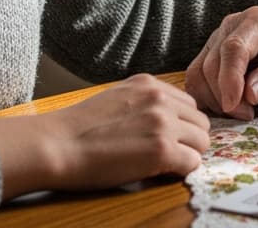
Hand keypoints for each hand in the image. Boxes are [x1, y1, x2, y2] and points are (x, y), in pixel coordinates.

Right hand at [0, 74, 209, 199]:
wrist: (56, 145)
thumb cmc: (78, 129)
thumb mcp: (117, 98)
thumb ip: (145, 102)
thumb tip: (169, 120)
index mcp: (149, 84)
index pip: (188, 104)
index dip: (182, 125)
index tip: (169, 138)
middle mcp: (160, 98)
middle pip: (200, 122)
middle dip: (189, 140)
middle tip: (169, 154)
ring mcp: (163, 123)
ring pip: (202, 142)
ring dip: (187, 155)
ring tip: (163, 164)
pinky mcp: (162, 150)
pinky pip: (193, 162)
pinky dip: (181, 171)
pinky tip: (160, 172)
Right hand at [184, 6, 257, 119]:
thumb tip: (249, 95)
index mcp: (257, 20)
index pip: (234, 48)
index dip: (230, 79)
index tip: (234, 106)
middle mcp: (230, 25)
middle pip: (213, 63)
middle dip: (225, 95)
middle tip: (247, 114)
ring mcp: (215, 39)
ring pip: (199, 73)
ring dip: (214, 100)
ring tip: (240, 111)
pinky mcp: (206, 54)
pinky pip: (195, 80)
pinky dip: (206, 99)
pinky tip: (227, 108)